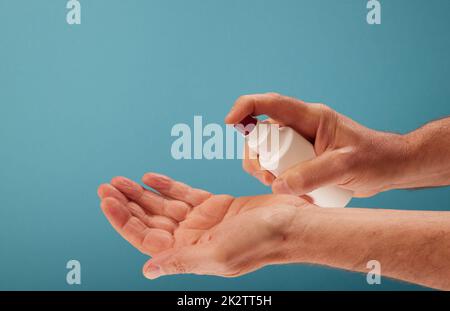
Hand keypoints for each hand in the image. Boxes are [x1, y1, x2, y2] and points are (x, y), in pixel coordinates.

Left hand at [98, 173, 310, 278]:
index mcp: (188, 253)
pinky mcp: (213, 205)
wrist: (290, 224)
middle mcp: (191, 239)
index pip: (145, 238)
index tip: (107, 201)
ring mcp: (201, 221)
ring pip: (163, 205)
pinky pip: (183, 194)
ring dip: (141, 193)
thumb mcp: (217, 255)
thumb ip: (180, 261)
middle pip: (150, 220)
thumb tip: (148, 270)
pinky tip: (150, 178)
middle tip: (107, 186)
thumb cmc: (260, 242)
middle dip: (127, 203)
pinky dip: (166, 185)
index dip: (124, 220)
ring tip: (121, 180)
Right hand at [226, 93, 412, 197]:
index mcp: (311, 118)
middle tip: (271, 179)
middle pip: (261, 136)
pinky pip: (278, 169)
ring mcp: (299, 145)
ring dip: (267, 172)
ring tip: (287, 188)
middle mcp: (300, 128)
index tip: (229, 122)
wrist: (390, 168)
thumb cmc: (374, 159)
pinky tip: (299, 193)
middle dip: (257, 158)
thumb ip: (313, 174)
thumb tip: (279, 184)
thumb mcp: (346, 166)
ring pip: (266, 154)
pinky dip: (280, 182)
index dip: (246, 108)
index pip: (271, 104)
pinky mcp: (301, 160)